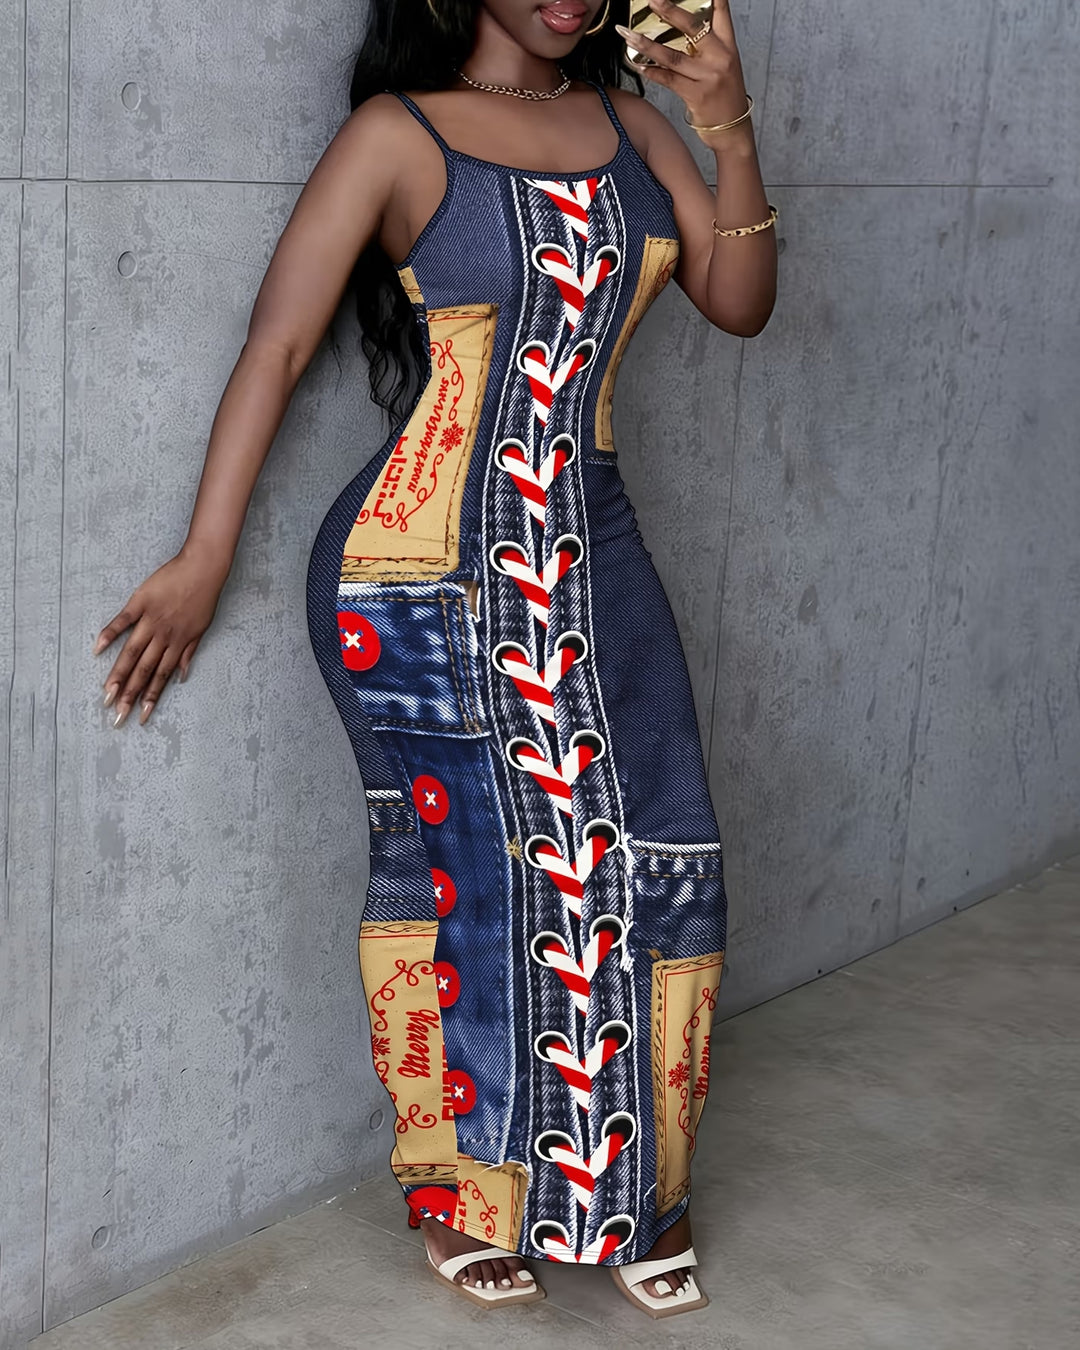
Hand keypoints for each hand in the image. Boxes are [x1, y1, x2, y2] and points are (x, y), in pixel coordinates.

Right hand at [94, 547, 229, 725]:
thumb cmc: (204, 597)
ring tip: (107, 694)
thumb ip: (189, 653)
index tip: (140, 716)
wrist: (203, 567)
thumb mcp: (202, 628)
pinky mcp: (141, 601)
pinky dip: (109, 634)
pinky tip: (97, 649)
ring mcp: (151, 619)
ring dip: (119, 674)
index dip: (151, 698)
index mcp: (179, 643)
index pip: (161, 677)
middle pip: (144, 671)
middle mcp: (164, 636)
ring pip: (132, 652)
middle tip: (117, 715)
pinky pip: (123, 620)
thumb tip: (182, 676)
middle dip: (130, 695)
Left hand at [616, 0, 748, 133]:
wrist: (733, 130)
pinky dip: (652, 72)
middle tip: (652, 0)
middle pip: (692, 27)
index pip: (721, 13)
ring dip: (646, 45)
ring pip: (672, 56)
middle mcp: (720, 58)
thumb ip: (708, 47)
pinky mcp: (696, 95)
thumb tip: (682, 32)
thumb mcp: (724, 66)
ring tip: (628, 35)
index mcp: (728, 46)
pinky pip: (669, 80)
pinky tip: (638, 65)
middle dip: (669, 11)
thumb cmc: (725, 97)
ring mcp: (708, 77)